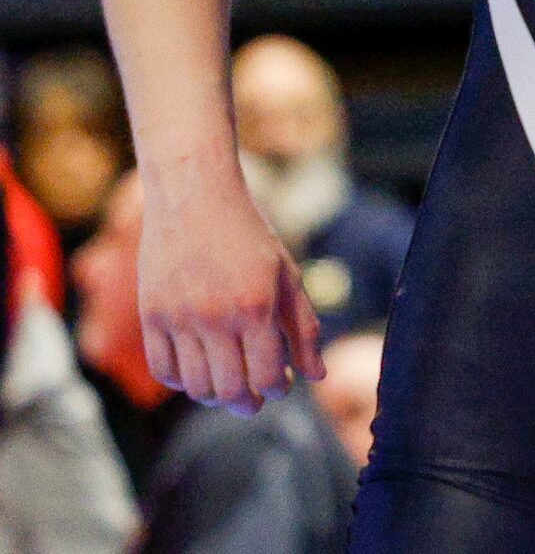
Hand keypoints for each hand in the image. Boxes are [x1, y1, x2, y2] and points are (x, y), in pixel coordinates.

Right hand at [139, 175, 324, 415]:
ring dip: (214, 396)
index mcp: (256, 306)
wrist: (195, 198)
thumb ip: (303, 327)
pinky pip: (163, 370)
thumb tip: (316, 376)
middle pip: (230, 391)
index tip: (282, 383)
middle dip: (247, 402)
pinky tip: (198, 369)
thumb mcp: (287, 275)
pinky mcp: (151, 316)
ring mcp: (179, 319)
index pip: (267, 377)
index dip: (278, 389)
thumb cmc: (249, 236)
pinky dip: (182, 381)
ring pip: (196, 387)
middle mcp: (215, 317)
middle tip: (254, 397)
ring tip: (228, 384)